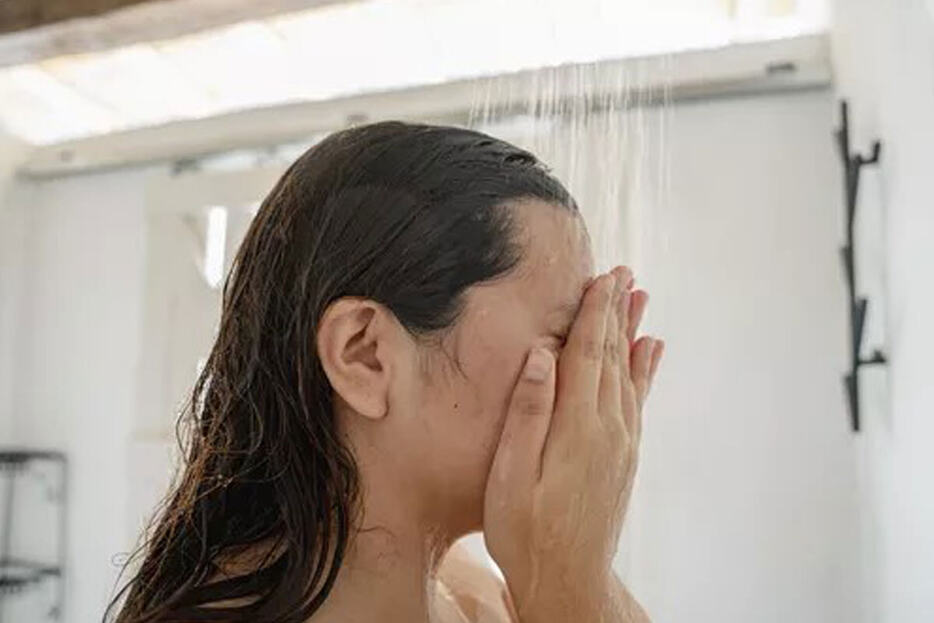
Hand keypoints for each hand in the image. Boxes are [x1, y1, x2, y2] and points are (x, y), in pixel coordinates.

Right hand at [483, 266, 663, 621]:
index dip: (594, 312)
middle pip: (613, 355)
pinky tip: (649, 352)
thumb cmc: (525, 530)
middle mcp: (609, 428)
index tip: (601, 276)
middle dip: (615, 311)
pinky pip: (638, 399)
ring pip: (629, 372)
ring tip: (638, 299)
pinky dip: (644, 369)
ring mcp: (622, 443)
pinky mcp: (625, 457)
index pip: (588, 353)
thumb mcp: (510, 475)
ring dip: (631, 332)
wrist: (568, 579)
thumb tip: (542, 354)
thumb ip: (527, 412)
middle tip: (622, 273)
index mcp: (578, 426)